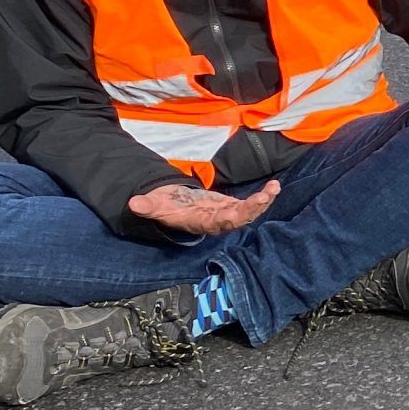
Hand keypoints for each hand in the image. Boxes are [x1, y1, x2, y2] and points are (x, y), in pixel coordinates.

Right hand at [127, 179, 278, 234]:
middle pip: (237, 219)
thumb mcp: (155, 205)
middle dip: (252, 209)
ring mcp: (226, 214)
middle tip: (264, 197)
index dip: (229, 217)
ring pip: (248, 213)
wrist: (174, 206)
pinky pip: (250, 204)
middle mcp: (217, 221)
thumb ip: (147, 206)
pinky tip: (274, 187)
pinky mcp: (232, 206)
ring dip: (262, 202)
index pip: (216, 222)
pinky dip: (263, 197)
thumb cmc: (165, 206)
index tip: (239, 209)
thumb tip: (134, 203)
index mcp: (200, 222)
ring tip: (274, 189)